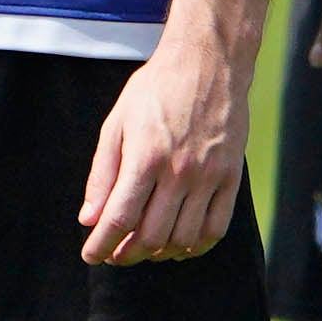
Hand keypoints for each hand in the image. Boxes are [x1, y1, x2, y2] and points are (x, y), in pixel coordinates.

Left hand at [80, 26, 251, 264]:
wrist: (208, 64)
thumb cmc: (154, 91)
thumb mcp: (116, 123)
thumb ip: (102, 174)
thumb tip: (89, 218)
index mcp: (145, 157)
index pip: (120, 217)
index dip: (102, 243)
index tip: (91, 256)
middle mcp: (179, 172)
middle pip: (151, 234)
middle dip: (127, 253)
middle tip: (114, 255)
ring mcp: (209, 177)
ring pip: (183, 238)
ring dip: (159, 253)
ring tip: (143, 251)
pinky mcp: (232, 179)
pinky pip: (216, 228)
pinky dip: (196, 246)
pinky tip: (180, 246)